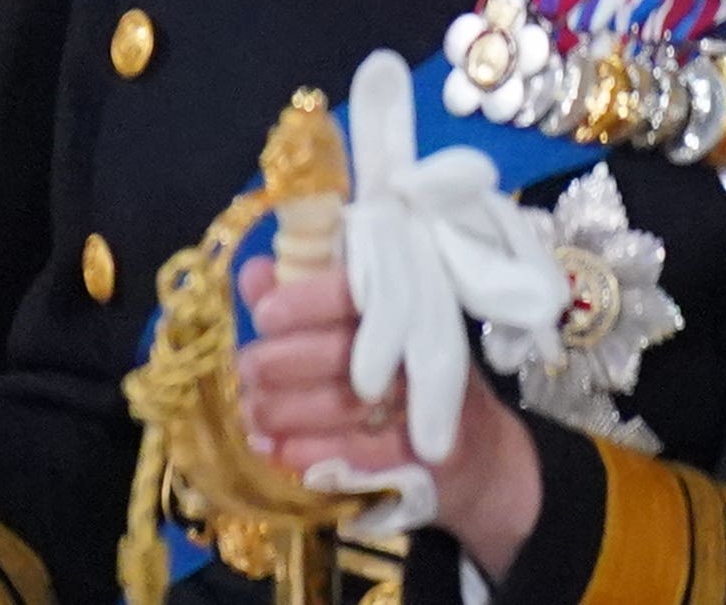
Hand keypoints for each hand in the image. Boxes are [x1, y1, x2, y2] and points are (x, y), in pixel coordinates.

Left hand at [236, 262, 541, 577]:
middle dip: (279, 364)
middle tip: (247, 373)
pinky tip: (279, 449)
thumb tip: (254, 273)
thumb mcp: (364, 326)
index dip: (302, 302)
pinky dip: (311, 452)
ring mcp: (430, 401)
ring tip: (252, 414)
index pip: (352, 291)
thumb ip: (304, 297)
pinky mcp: (432, 452)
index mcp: (406, 300)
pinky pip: (361, 452)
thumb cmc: (403, 375)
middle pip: (339, 351)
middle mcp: (422, 346)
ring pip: (343, 403)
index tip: (264, 318)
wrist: (478, 452)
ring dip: (285, 412)